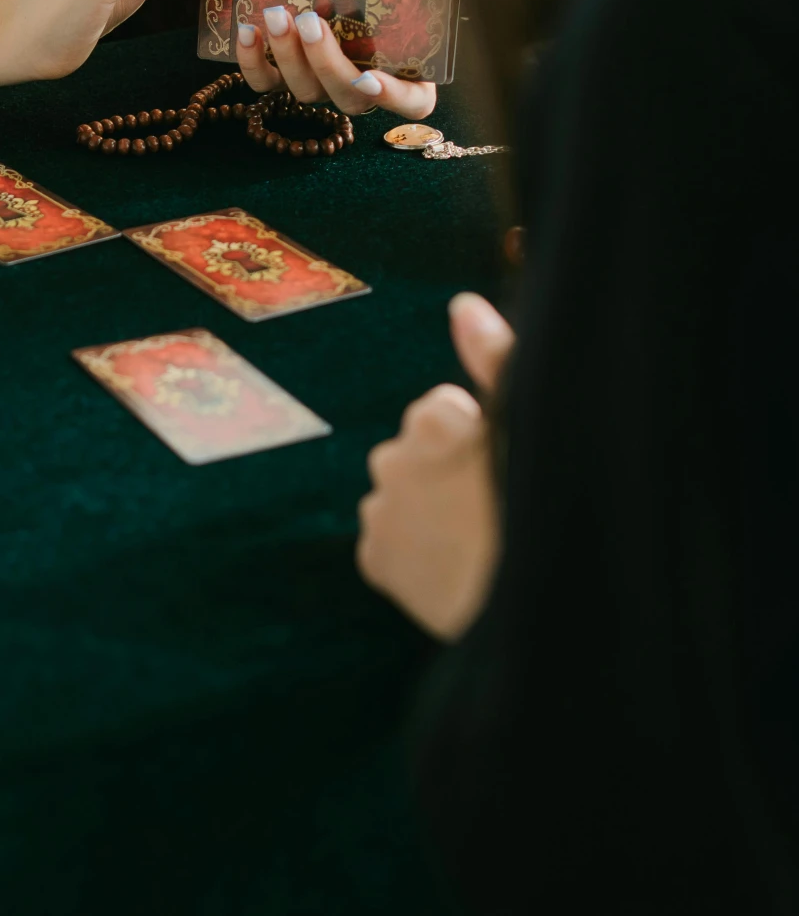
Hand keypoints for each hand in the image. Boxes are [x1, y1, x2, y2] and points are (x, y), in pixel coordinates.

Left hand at [233, 0, 439, 120]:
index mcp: (408, 63)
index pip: (412, 100)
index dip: (394, 96)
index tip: (371, 76)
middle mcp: (365, 82)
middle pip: (347, 97)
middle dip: (325, 63)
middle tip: (309, 21)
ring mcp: (323, 81)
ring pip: (305, 91)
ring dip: (287, 58)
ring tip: (275, 15)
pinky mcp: (285, 72)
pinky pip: (267, 82)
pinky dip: (252, 62)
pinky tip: (246, 30)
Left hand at [355, 292, 513, 638]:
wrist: (538, 610)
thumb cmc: (541, 508)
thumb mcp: (530, 426)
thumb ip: (495, 359)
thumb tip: (463, 305)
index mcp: (433, 421)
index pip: (439, 410)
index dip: (472, 438)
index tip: (495, 466)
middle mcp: (393, 460)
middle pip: (414, 450)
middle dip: (443, 469)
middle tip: (487, 508)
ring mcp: (381, 512)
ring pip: (399, 494)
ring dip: (427, 509)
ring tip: (473, 541)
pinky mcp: (374, 559)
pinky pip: (388, 541)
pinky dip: (411, 552)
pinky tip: (449, 567)